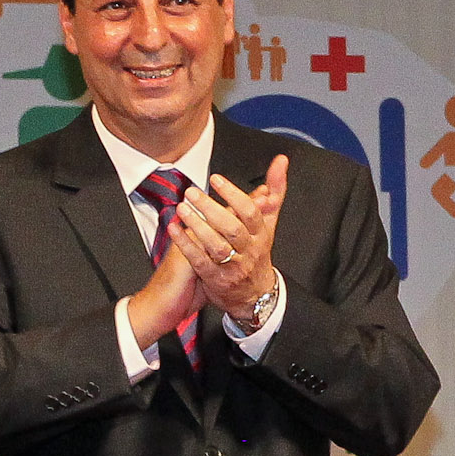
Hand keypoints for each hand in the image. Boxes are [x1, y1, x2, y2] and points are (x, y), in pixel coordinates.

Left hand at [174, 154, 288, 321]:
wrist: (255, 295)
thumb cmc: (258, 251)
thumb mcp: (269, 221)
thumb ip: (274, 190)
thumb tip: (281, 161)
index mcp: (261, 233)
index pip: (250, 212)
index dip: (234, 194)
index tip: (216, 180)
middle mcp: (249, 250)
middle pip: (232, 228)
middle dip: (211, 209)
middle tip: (192, 192)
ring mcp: (233, 266)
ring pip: (217, 246)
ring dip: (197, 226)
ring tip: (182, 208)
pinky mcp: (216, 279)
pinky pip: (199, 260)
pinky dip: (185, 244)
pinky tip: (173, 228)